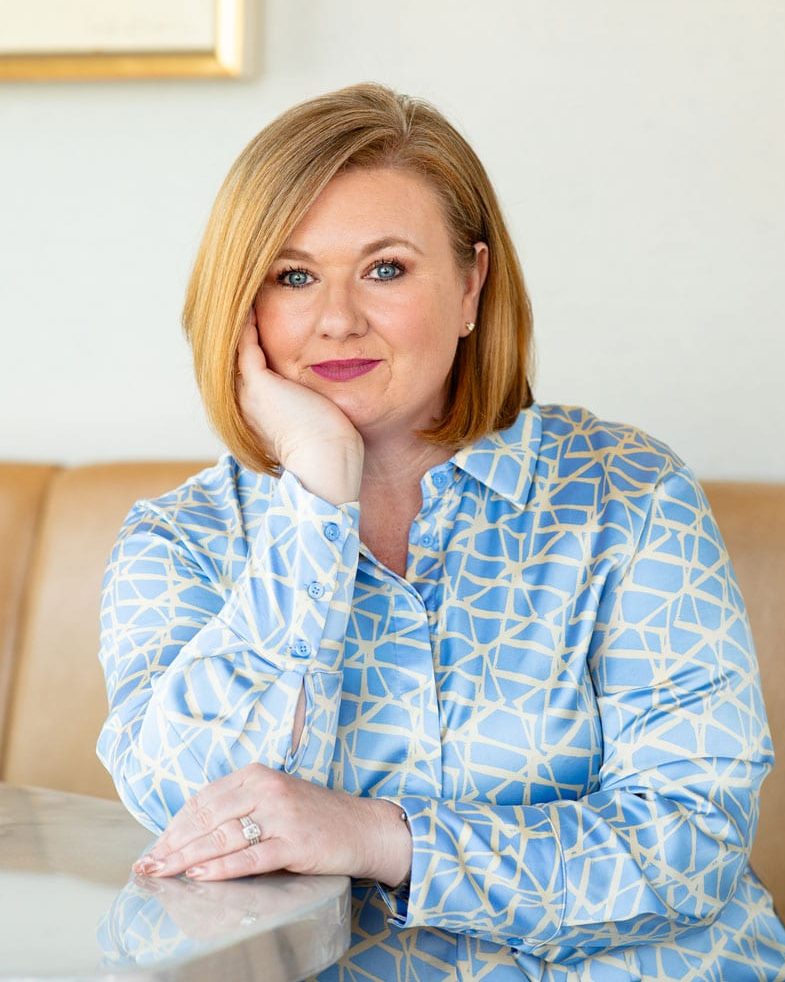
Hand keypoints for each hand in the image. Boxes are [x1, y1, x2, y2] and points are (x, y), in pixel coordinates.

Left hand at [131, 764, 411, 886]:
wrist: (363, 826)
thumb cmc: (313, 816)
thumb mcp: (274, 798)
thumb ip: (239, 806)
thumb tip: (191, 832)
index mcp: (256, 774)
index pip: (203, 800)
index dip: (174, 825)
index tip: (154, 846)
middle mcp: (266, 789)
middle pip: (207, 818)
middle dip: (172, 844)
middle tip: (148, 865)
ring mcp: (281, 815)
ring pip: (223, 838)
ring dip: (187, 858)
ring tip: (163, 872)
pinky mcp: (294, 843)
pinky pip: (251, 857)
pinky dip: (222, 867)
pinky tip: (200, 875)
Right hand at [236, 309, 363, 503]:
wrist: (328, 462)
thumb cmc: (331, 444)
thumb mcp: (316, 413)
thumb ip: (311, 396)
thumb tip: (329, 384)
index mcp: (258, 408)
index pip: (249, 365)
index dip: (254, 340)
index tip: (262, 315)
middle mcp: (246, 400)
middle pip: (235, 353)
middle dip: (241, 326)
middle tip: (248, 295)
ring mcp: (248, 392)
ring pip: (236, 346)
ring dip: (241, 319)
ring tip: (248, 292)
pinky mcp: (259, 383)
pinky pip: (245, 342)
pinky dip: (247, 321)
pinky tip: (253, 300)